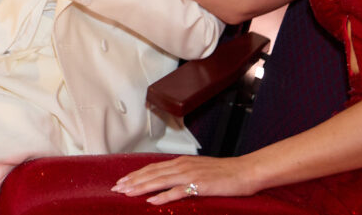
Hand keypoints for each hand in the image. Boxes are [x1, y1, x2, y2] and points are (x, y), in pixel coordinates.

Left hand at [111, 154, 259, 203]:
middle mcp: (182, 166)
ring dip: (141, 187)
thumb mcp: (199, 169)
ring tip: (127, 193)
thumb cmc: (225, 172)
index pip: (153, 168)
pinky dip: (163, 196)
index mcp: (181, 162)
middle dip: (133, 181)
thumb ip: (183, 173)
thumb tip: (169, 180)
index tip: (122, 180)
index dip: (136, 174)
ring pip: (160, 181)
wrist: (245, 171)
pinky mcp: (199, 185)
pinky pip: (177, 191)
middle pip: (152, 173)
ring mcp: (190, 175)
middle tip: (117, 188)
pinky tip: (151, 200)